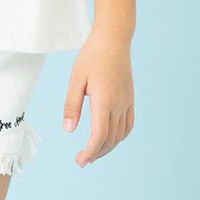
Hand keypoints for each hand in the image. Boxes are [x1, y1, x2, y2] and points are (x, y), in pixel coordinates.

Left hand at [62, 29, 134, 167]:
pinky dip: (119, 137)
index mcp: (104, 100)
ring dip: (107, 147)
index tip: (80, 160)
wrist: (113, 39)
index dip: (90, 151)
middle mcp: (119, 104)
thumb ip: (72, 105)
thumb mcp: (76, 79)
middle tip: (82, 160)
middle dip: (96, 153)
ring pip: (120, 135)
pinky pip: (128, 125)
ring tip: (93, 152)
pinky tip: (109, 138)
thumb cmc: (92, 56)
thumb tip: (68, 130)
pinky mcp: (130, 98)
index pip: (99, 135)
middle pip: (110, 139)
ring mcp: (127, 102)